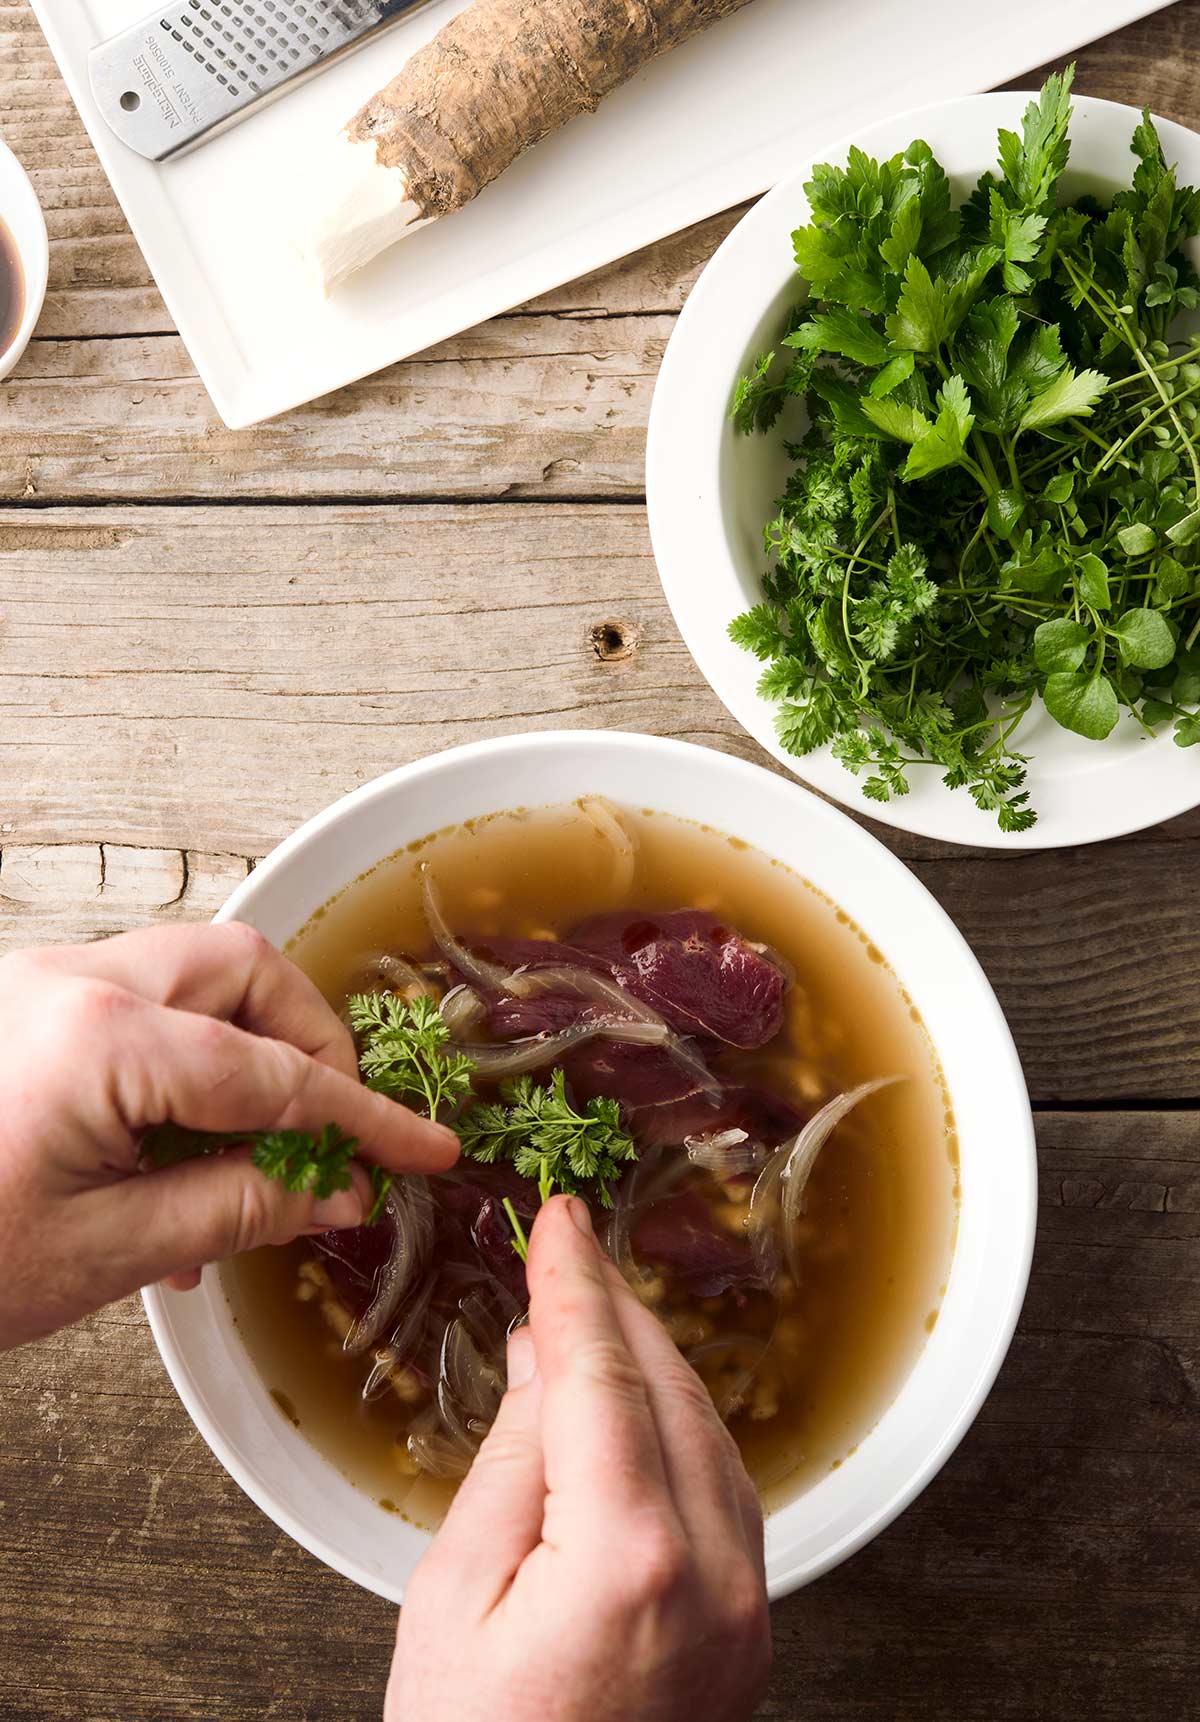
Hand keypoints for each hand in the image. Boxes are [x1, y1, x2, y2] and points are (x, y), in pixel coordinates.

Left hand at [0, 924, 458, 1349]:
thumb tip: (338, 1194)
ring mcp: (41, 986)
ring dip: (248, 1046)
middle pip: (240, 968)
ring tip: (257, 1147)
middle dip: (306, 1041)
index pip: (275, 1074)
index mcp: (99, 1036)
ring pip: (192, 973)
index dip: (362, 1120)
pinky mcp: (25, 1010)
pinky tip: (188, 1149)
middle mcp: (72, 981)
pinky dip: (190, 1059)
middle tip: (332, 1128)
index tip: (423, 1149)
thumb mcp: (106, 1252)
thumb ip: (240, 1205)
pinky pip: (140, 1004)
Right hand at [388, 1196, 770, 1721]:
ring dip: (649, 1366)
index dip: (573, 1285)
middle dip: (615, 1314)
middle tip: (565, 1256)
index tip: (556, 1220)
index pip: (601, 1376)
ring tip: (586, 1322)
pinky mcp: (751, 1632)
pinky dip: (677, 1432)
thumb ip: (513, 1460)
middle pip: (671, 1392)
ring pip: (709, 1434)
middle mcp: (716, 1576)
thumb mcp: (455, 1598)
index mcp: (630, 1560)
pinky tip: (632, 1410)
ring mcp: (748, 1609)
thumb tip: (540, 1362)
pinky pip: (724, 1493)